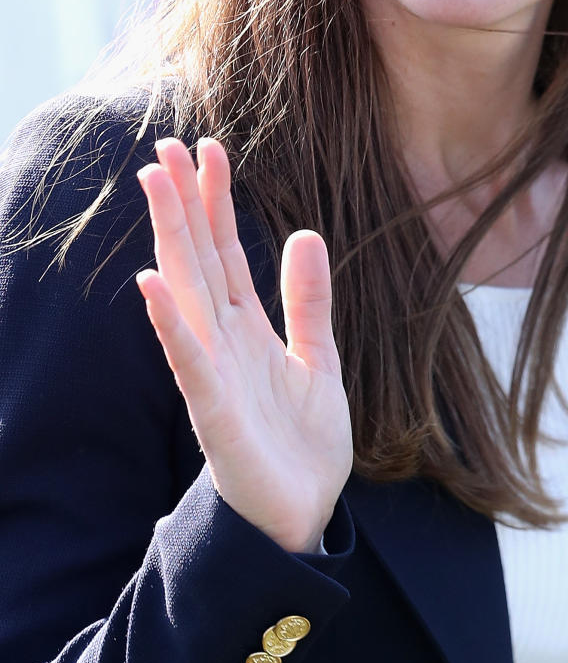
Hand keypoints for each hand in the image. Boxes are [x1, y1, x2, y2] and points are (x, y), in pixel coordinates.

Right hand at [135, 137, 352, 553]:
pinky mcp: (215, 413)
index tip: (207, 149)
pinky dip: (171, 323)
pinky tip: (153, 283)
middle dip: (183, 203)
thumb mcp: (318, 357)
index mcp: (247, 326)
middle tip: (164, 146)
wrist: (302, 516)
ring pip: (188, 292)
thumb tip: (304, 233)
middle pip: (199, 258)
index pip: (226, 250)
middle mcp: (223, 341)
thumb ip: (308, 300)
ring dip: (170, 239)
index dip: (216, 200)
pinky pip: (191, 361)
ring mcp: (215, 373)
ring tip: (154, 187)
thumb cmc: (301, 442)